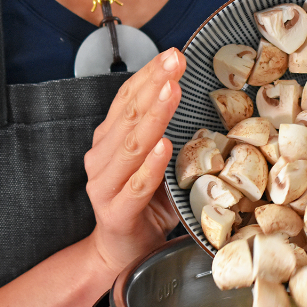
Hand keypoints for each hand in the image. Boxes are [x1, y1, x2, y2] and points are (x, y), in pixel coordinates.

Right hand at [84, 48, 185, 274]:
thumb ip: (168, 138)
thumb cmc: (145, 206)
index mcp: (110, 141)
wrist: (120, 251)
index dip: (149, 76)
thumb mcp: (158, 166)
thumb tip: (206, 107)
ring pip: (131, 146)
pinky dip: (150, 166)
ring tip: (172, 92)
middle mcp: (101, 158)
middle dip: (154, 85)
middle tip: (176, 61)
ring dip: (153, 116)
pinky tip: (164, 146)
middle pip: (128, 115)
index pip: (127, 100)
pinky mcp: (115, 212)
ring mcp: (103, 185)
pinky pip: (135, 186)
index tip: (172, 55)